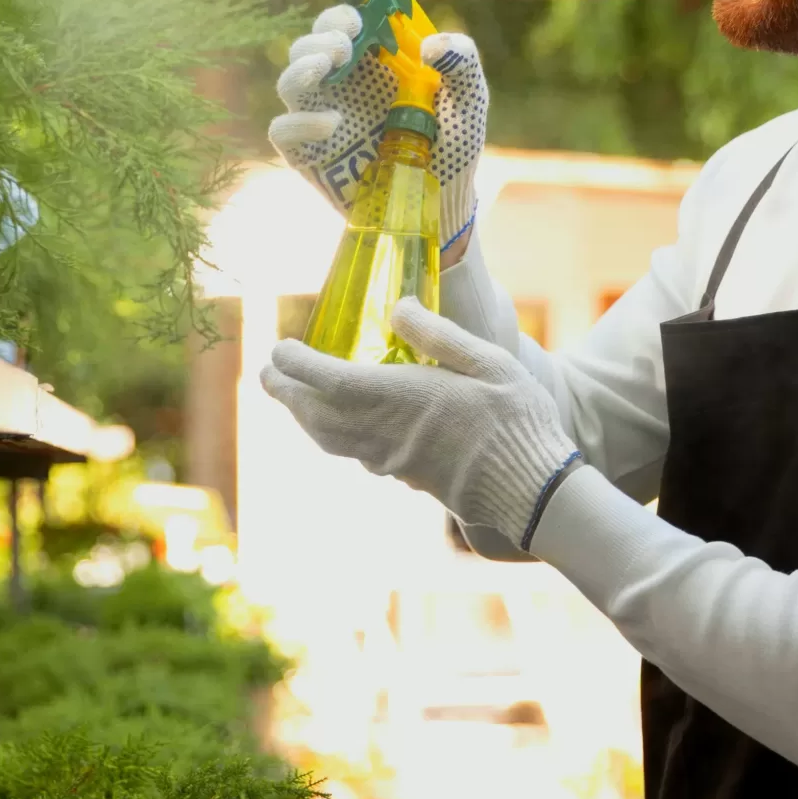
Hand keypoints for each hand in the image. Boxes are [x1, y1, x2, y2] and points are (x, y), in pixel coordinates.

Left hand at [261, 300, 579, 547]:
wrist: (531, 490)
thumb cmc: (518, 420)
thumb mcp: (489, 362)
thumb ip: (439, 334)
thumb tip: (396, 308)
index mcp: (403, 397)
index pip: (329, 379)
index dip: (297, 364)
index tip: (280, 347)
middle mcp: (385, 431)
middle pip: (315, 413)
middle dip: (285, 392)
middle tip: (266, 372)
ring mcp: (391, 459)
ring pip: (328, 438)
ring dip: (302, 416)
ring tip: (290, 398)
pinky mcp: (403, 475)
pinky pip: (351, 452)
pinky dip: (329, 435)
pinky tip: (336, 425)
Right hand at [270, 4, 486, 250]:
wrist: (445, 199)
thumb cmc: (454, 142)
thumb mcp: (469, 99)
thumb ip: (463, 62)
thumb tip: (430, 45)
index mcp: (372, 63)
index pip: (341, 25)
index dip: (341, 15)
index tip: (358, 20)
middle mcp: (341, 87)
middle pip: (307, 47)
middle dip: (319, 38)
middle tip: (343, 47)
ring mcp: (322, 119)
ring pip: (289, 83)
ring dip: (300, 68)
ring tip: (326, 67)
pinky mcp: (311, 154)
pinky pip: (283, 132)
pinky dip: (298, 123)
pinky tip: (331, 125)